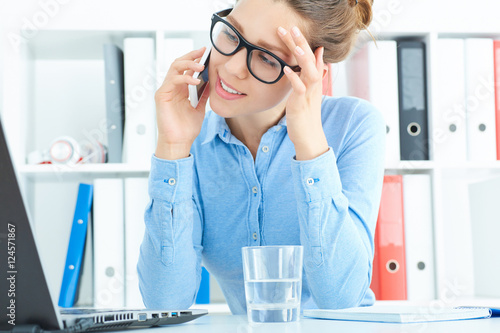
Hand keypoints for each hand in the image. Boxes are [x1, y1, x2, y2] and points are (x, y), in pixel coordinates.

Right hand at [154, 47, 210, 159]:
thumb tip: (211, 82)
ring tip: (201, 65)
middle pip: (179, 64)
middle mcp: (172, 87)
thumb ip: (204, 95)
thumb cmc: (187, 128)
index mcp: (181, 89)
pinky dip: (184, 78)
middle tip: (203, 51)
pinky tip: (196, 81)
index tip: (206, 52)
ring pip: (174, 68)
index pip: (186, 68)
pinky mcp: (162, 96)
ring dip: (188, 64)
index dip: (194, 58)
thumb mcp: (200, 108)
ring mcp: (166, 90)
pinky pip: (172, 81)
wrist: (180, 142)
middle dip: (191, 56)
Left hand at [277, 26, 328, 159]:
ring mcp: (309, 94)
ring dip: (302, 57)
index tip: (292, 29)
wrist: (309, 137)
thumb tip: (317, 53)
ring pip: (309, 71)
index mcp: (314, 80)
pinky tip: (287, 69)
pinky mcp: (302, 104)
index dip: (301, 43)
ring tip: (294, 43)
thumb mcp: (308, 92)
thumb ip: (311, 73)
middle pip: (310, 59)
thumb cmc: (306, 115)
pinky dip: (294, 78)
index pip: (310, 56)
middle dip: (301, 43)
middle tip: (292, 28)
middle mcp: (314, 84)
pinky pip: (300, 88)